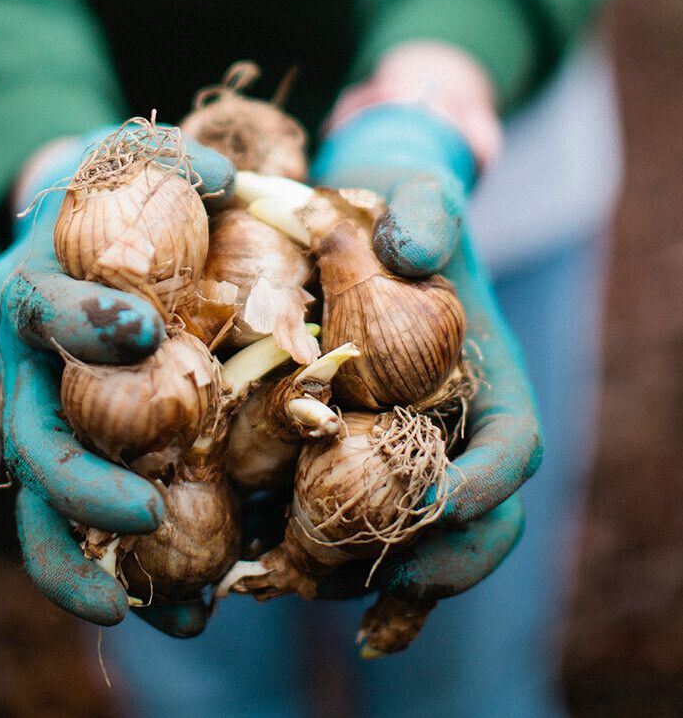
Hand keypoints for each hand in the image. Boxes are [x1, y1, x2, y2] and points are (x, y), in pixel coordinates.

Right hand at [0, 125, 234, 634]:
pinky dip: (118, 569)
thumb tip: (236, 180)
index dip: (84, 322)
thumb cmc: (107, 196)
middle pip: (30, 434)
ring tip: (128, 611)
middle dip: (80, 476)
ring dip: (78, 558)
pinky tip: (176, 610)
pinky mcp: (71, 453)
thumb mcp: (130, 159)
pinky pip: (80, 524)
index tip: (141, 332)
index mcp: (30, 289)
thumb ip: (180, 161)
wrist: (63, 232)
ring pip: (39, 502)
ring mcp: (41, 417)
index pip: (42, 308)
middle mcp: (21, 365)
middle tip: (142, 508)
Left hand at [309, 98, 540, 626]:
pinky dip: (316, 563)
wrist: (358, 219)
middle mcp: (454, 431)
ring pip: (405, 540)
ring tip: (306, 585)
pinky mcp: (345, 461)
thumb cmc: (399, 207)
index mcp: (491, 380)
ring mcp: (402, 454)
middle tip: (382, 576)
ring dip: (362, 573)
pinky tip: (267, 576)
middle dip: (435, 560)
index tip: (439, 502)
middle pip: (472, 522)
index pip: (513, 448)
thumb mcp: (418, 195)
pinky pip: (343, 527)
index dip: (485, 484)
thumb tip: (414, 250)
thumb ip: (427, 212)